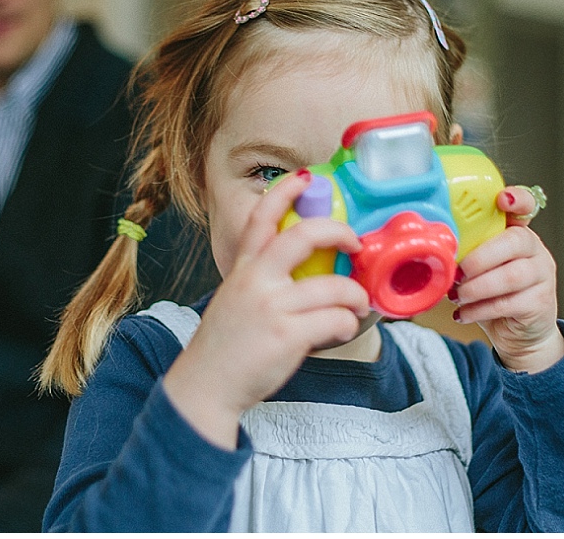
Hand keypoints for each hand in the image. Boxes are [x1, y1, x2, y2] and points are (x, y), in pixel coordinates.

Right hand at [163, 172, 369, 448]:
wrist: (206, 384)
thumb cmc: (225, 345)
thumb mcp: (235, 299)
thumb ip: (262, 281)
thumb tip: (306, 274)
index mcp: (243, 269)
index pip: (261, 218)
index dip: (285, 192)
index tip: (307, 179)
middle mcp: (255, 281)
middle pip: (303, 236)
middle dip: (339, 233)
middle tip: (355, 243)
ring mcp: (271, 307)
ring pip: (334, 287)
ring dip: (355, 297)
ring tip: (356, 306)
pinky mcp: (287, 335)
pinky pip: (336, 320)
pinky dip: (347, 324)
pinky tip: (341, 330)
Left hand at [450, 186, 563, 372]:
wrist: (516, 330)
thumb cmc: (491, 292)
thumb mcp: (477, 266)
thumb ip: (464, 252)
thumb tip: (430, 248)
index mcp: (516, 233)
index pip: (525, 206)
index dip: (518, 200)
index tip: (502, 199)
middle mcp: (534, 250)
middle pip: (514, 241)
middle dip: (479, 258)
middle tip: (457, 272)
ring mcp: (541, 275)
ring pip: (511, 275)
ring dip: (476, 287)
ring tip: (457, 295)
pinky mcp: (539, 302)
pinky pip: (508, 303)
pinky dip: (479, 309)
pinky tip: (463, 312)